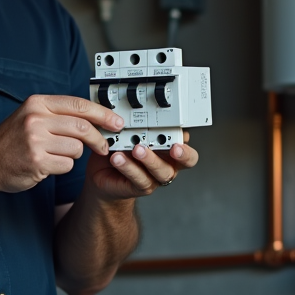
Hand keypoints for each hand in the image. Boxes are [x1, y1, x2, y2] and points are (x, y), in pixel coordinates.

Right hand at [0, 95, 124, 192]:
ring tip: (57, 155)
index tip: (116, 122)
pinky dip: (63, 167)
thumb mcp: (31, 116)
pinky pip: (66, 165)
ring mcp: (35, 140)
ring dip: (74, 155)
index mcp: (38, 103)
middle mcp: (36, 119)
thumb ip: (59, 113)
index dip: (102, 114)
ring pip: (77, 148)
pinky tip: (48, 165)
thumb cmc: (12, 140)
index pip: (79, 105)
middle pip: (83, 127)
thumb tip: (95, 116)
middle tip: (104, 146)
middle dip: (99, 139)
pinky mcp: (36, 161)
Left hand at [85, 131, 199, 200]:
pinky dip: (128, 166)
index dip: (189, 144)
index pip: (188, 147)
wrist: (104, 175)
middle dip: (180, 153)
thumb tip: (136, 109)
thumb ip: (138, 125)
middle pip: (185, 162)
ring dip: (150, 158)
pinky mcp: (140, 186)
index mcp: (170, 149)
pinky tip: (118, 158)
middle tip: (171, 145)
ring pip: (161, 170)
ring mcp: (155, 177)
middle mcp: (167, 164)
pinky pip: (138, 178)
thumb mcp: (130, 134)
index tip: (182, 137)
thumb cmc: (121, 152)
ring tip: (136, 149)